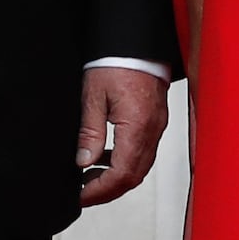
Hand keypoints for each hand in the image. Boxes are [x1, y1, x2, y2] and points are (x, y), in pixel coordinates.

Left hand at [77, 66, 169, 206]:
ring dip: (116, 179)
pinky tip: (104, 158)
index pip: (122, 174)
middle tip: (83, 194)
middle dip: (108, 191)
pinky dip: (124, 163)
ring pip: (140, 168)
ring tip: (89, 178)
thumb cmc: (115, 62)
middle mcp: (152, 131)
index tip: (81, 196)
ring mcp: (157, 128)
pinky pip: (143, 153)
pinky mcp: (155, 122)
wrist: (136, 43)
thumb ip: (90, 133)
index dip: (100, 191)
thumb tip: (83, 163)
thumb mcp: (93, 97)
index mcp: (137, 127)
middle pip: (134, 177)